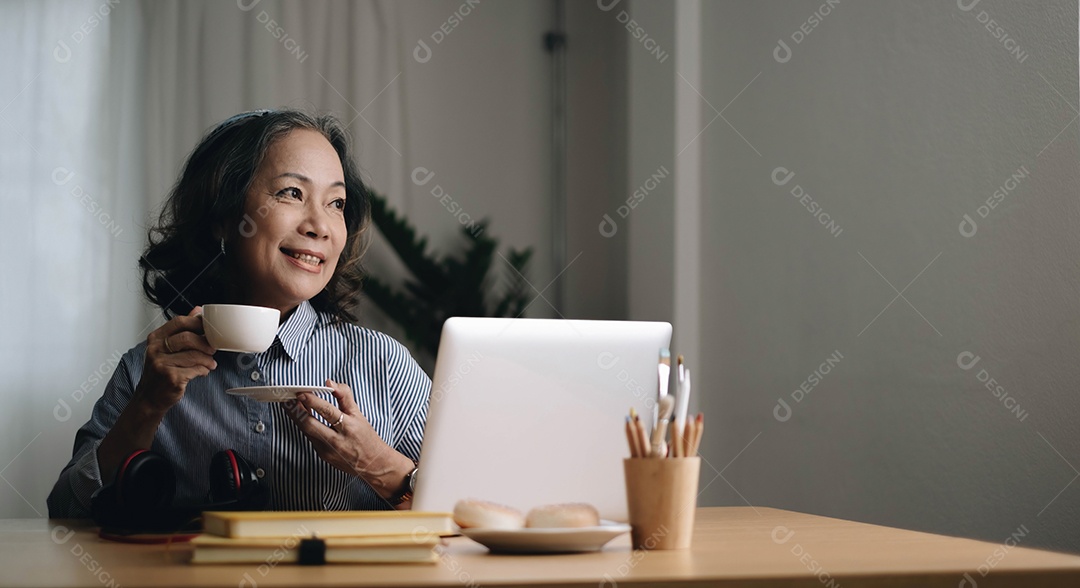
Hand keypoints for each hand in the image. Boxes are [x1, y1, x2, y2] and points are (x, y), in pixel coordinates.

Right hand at [135, 306, 216, 412]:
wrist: (149, 398)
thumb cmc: (160, 371)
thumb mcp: (165, 348)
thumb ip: (182, 329)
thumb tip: (197, 310)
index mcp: (155, 339)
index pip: (179, 322)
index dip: (197, 323)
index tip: (209, 328)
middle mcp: (155, 350)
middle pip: (188, 337)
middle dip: (205, 343)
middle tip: (213, 348)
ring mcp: (161, 364)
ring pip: (194, 355)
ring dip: (207, 359)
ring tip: (210, 363)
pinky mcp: (171, 378)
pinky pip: (195, 369)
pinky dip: (203, 370)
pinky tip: (203, 371)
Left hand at [285, 379, 412, 499]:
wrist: (372, 464)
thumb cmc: (366, 436)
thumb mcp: (359, 414)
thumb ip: (344, 396)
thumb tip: (329, 382)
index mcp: (349, 427)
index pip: (328, 412)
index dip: (313, 402)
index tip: (301, 393)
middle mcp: (337, 440)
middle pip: (310, 425)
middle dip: (295, 411)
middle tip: (286, 399)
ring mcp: (328, 450)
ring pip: (307, 431)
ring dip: (296, 417)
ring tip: (288, 404)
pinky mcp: (322, 456)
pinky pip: (310, 438)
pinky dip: (304, 426)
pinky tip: (300, 416)